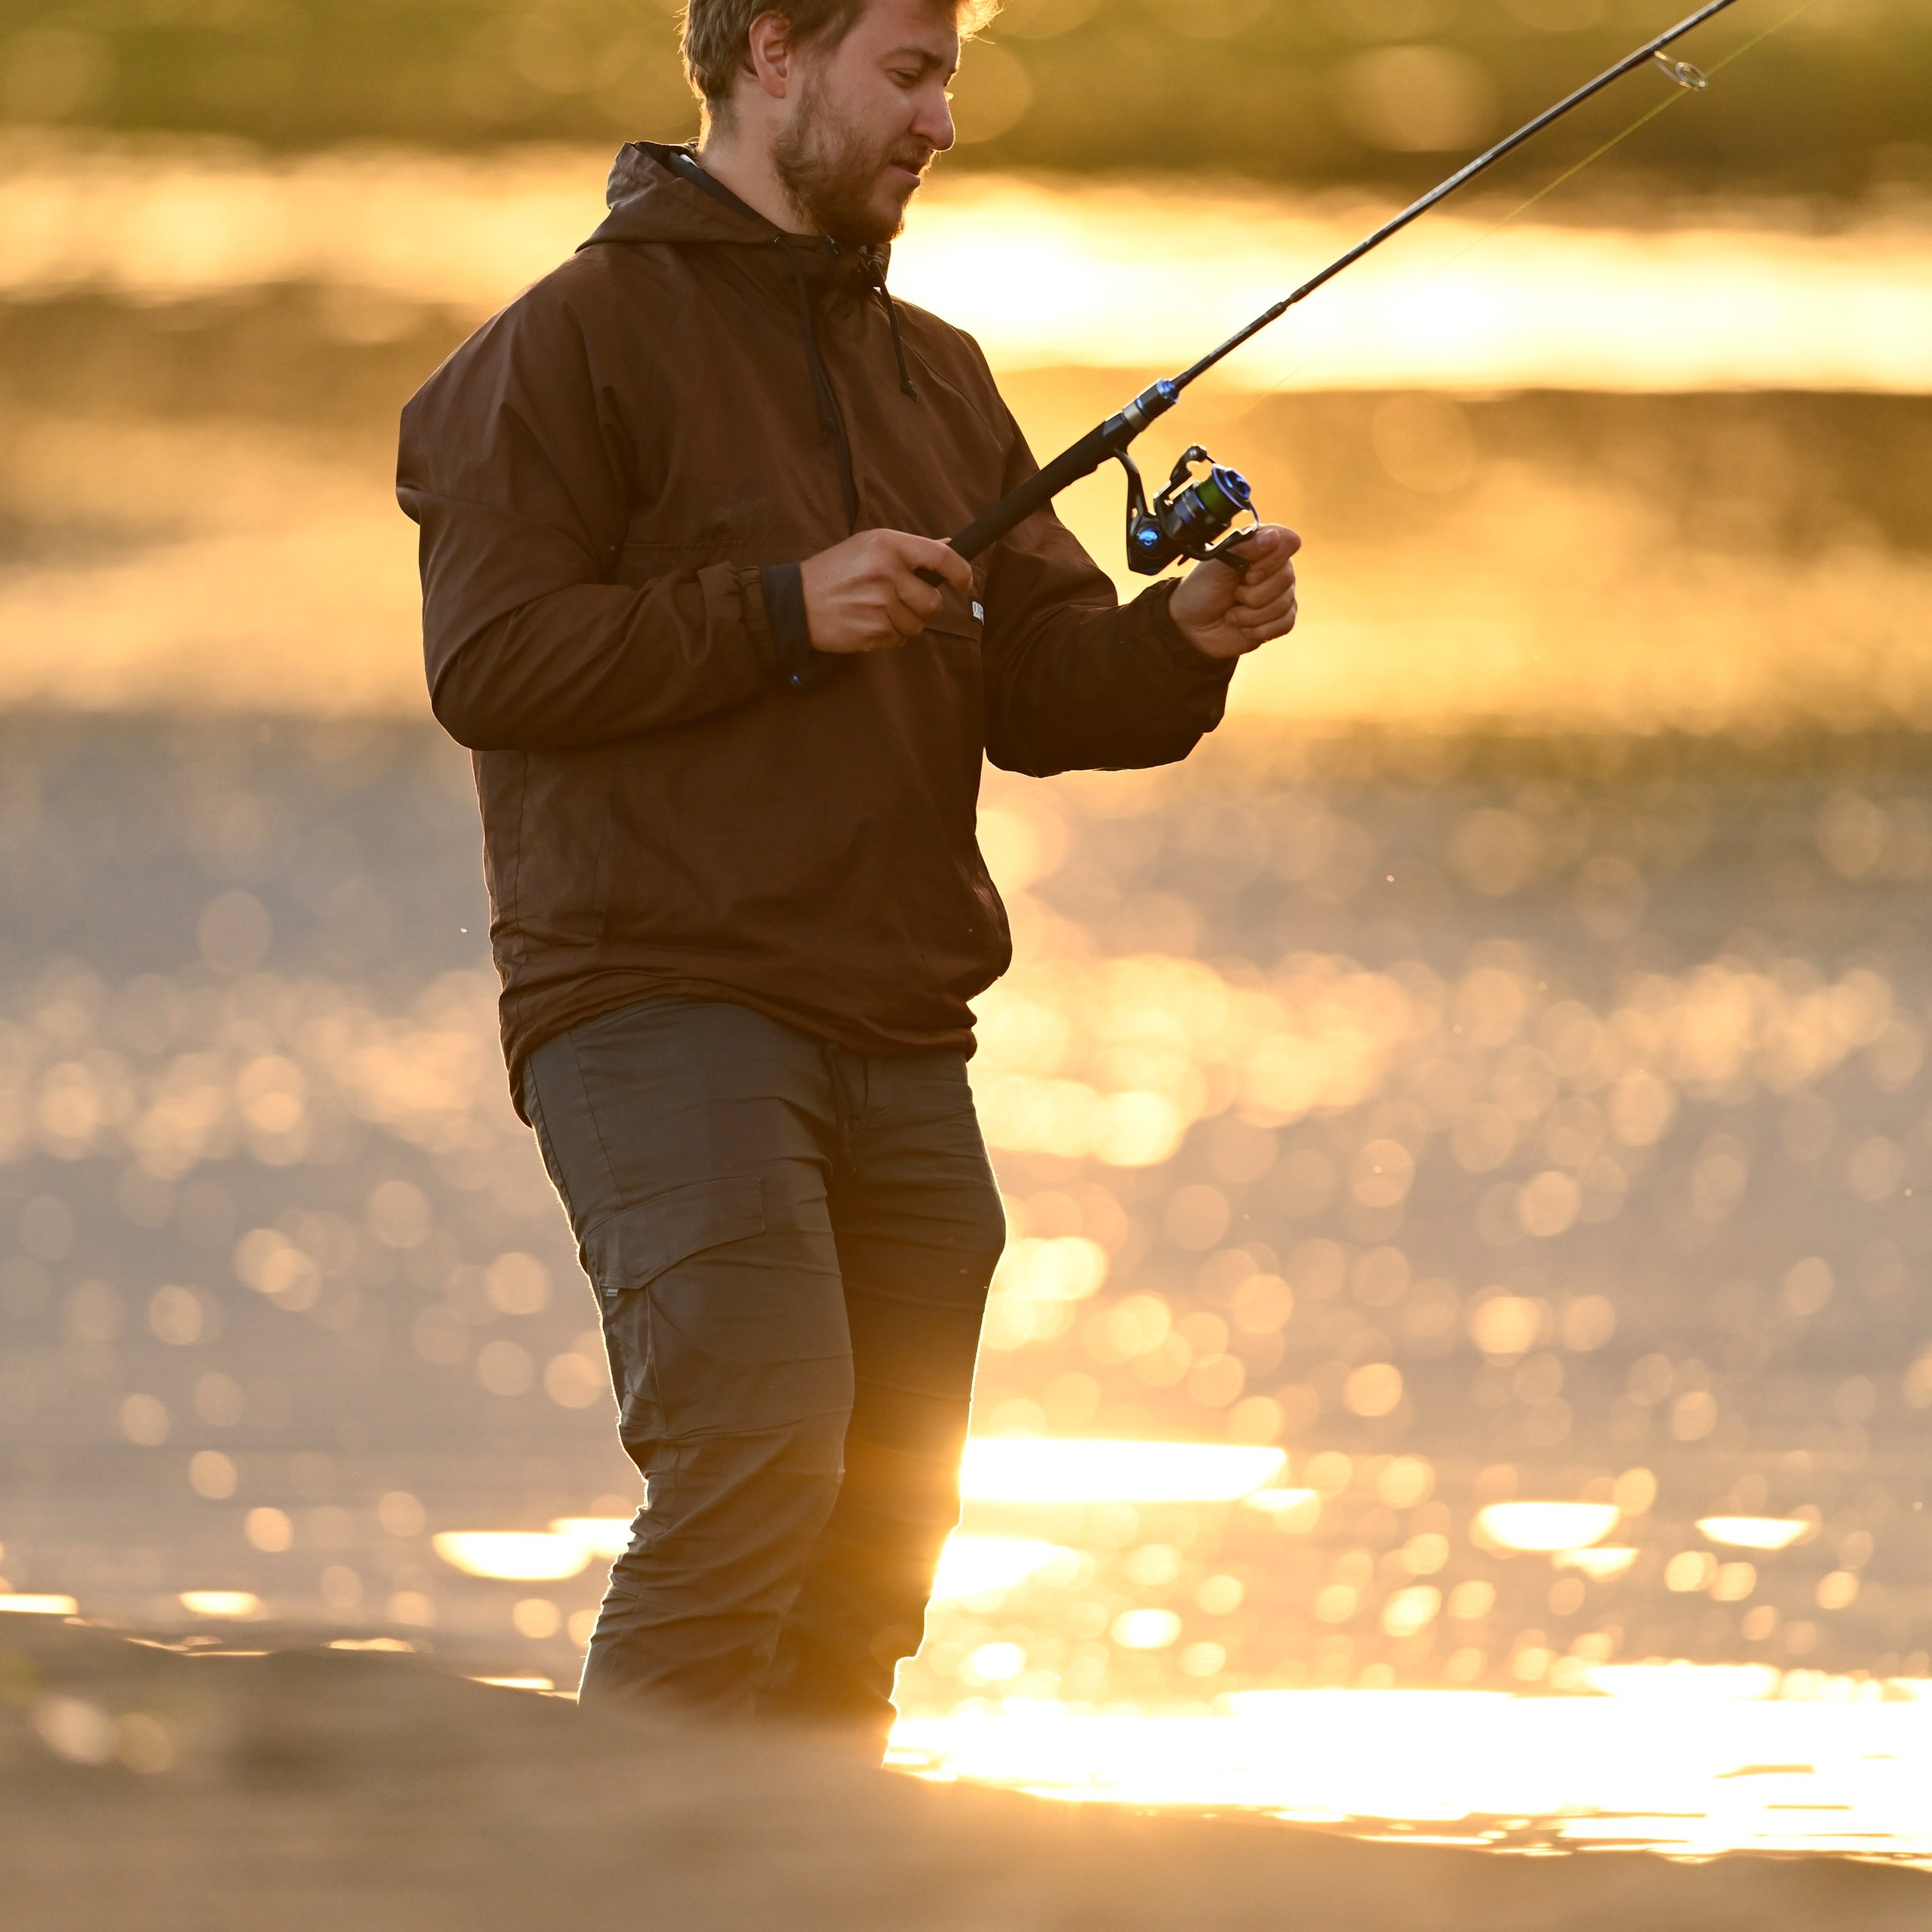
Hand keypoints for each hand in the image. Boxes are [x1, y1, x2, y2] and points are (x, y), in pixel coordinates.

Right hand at [798, 529, 973, 654]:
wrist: (797, 603)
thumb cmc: (834, 572)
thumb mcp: (868, 547)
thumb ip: (910, 549)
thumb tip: (949, 544)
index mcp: (887, 545)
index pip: (940, 556)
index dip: (961, 571)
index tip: (966, 583)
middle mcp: (887, 572)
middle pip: (933, 602)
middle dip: (924, 608)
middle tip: (902, 603)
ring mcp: (881, 604)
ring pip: (918, 626)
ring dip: (904, 624)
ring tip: (877, 612)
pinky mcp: (874, 631)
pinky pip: (900, 641)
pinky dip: (889, 637)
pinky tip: (869, 624)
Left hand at [1168, 524, 1301, 660]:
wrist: (1193, 625)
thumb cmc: (1203, 589)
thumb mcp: (1216, 565)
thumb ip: (1243, 548)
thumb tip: (1273, 536)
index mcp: (1262, 546)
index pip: (1289, 542)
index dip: (1270, 561)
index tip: (1248, 574)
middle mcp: (1276, 568)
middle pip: (1287, 577)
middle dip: (1253, 594)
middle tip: (1234, 594)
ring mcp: (1280, 594)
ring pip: (1284, 604)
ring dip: (1251, 615)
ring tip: (1232, 613)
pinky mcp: (1280, 619)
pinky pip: (1285, 624)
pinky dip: (1259, 629)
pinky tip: (1243, 626)